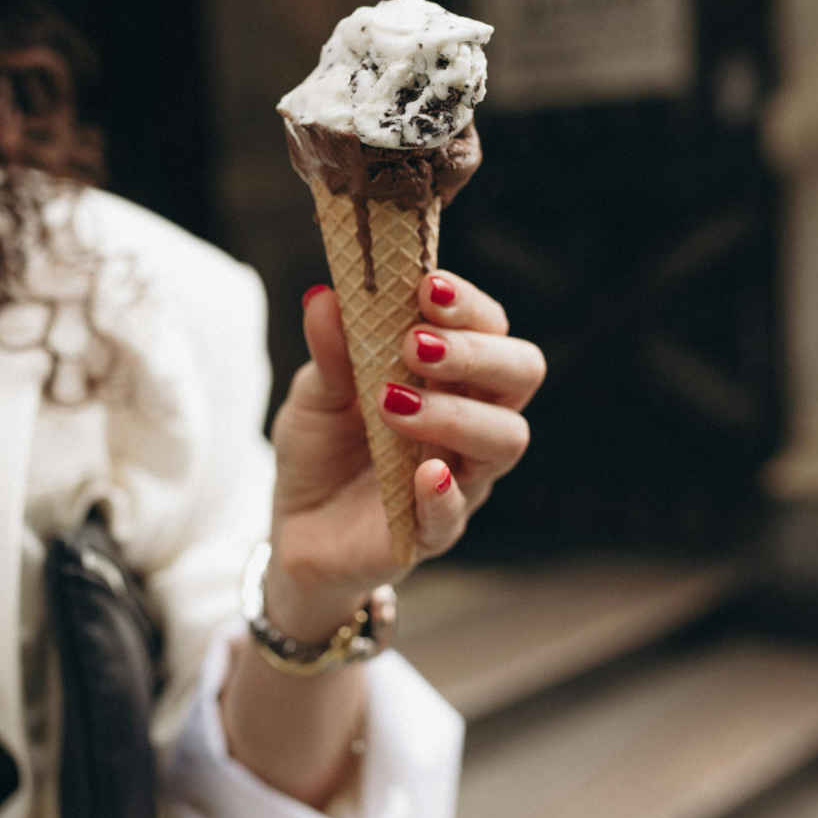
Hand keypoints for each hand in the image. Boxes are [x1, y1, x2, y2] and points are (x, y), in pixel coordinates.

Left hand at [267, 271, 545, 638]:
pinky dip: (444, 491)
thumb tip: (326, 297)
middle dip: (477, 351)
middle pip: (521, 373)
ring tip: (394, 403)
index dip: (467, 305)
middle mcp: (470, 420)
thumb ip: (329, 351)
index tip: (427, 287)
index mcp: (449, 375)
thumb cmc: (322, 450)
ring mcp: (459, 477)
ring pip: (504, 439)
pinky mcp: (432, 530)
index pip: (489, 326)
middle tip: (417, 345)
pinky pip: (455, 513)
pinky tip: (424, 472)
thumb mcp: (315, 392)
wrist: (297, 530)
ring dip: (455, 413)